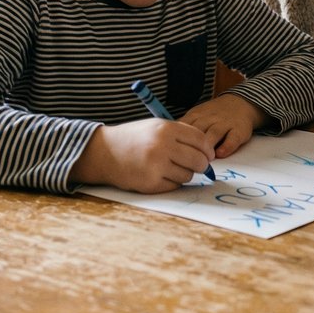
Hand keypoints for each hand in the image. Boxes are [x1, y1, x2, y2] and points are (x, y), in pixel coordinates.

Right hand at [71, 119, 215, 192]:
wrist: (104, 152)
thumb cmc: (133, 138)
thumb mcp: (156, 126)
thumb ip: (181, 135)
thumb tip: (208, 151)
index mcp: (166, 128)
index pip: (201, 141)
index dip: (208, 150)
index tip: (209, 155)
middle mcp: (162, 146)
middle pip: (199, 160)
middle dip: (202, 165)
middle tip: (198, 166)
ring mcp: (156, 166)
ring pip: (188, 175)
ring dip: (184, 174)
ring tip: (171, 167)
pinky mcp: (151, 183)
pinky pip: (175, 186)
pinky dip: (172, 182)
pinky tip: (160, 175)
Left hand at [181, 94, 268, 158]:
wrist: (240, 102)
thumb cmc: (214, 114)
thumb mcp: (197, 114)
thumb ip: (184, 126)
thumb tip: (166, 141)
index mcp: (197, 114)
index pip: (184, 127)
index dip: (178, 141)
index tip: (173, 153)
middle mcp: (211, 118)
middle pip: (198, 132)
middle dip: (192, 147)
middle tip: (186, 162)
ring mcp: (225, 123)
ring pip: (214, 134)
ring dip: (207, 148)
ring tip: (202, 161)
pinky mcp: (239, 130)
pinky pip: (232, 139)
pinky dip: (226, 147)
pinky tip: (220, 154)